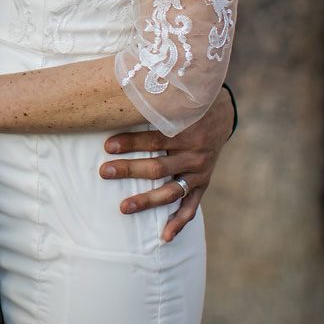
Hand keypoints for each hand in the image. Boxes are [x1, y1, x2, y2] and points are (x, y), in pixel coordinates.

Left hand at [100, 88, 233, 241]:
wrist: (220, 112)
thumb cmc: (185, 102)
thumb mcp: (172, 97)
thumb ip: (150, 98)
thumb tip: (116, 87)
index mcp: (186, 129)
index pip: (154, 138)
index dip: (130, 142)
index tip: (107, 146)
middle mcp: (194, 152)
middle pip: (158, 167)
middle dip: (129, 170)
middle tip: (103, 172)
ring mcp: (199, 171)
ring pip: (171, 190)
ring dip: (147, 200)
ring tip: (123, 207)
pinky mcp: (203, 183)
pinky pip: (191, 207)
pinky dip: (178, 222)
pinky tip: (163, 236)